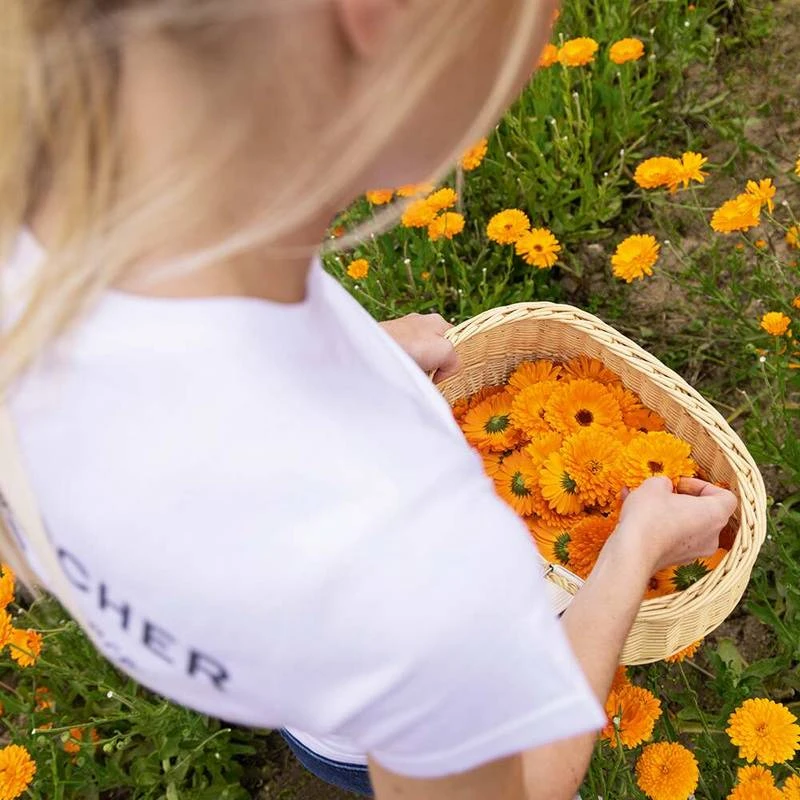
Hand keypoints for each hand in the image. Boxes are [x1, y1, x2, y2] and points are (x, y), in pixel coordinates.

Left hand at [379, 313, 459, 381]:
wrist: (376, 348)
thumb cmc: (412, 346)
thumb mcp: (446, 352)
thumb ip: (454, 361)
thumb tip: (446, 371)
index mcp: (437, 321)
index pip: (453, 341)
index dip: (452, 359)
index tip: (444, 373)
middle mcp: (420, 322)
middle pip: (435, 348)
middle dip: (434, 364)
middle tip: (429, 375)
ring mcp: (403, 330)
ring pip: (418, 353)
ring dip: (418, 365)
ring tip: (412, 372)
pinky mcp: (389, 339)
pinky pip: (403, 355)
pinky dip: (404, 364)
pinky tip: (400, 369)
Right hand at [614, 476, 737, 572]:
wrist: (632, 552)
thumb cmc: (649, 516)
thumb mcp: (654, 485)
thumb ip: (664, 482)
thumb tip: (664, 487)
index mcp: (715, 514)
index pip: (726, 497)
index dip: (704, 485)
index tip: (681, 484)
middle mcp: (712, 536)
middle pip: (706, 512)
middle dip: (684, 500)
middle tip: (663, 493)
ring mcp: (696, 551)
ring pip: (688, 526)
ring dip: (671, 513)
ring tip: (645, 504)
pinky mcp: (678, 561)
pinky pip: (675, 538)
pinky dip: (662, 528)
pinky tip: (639, 519)